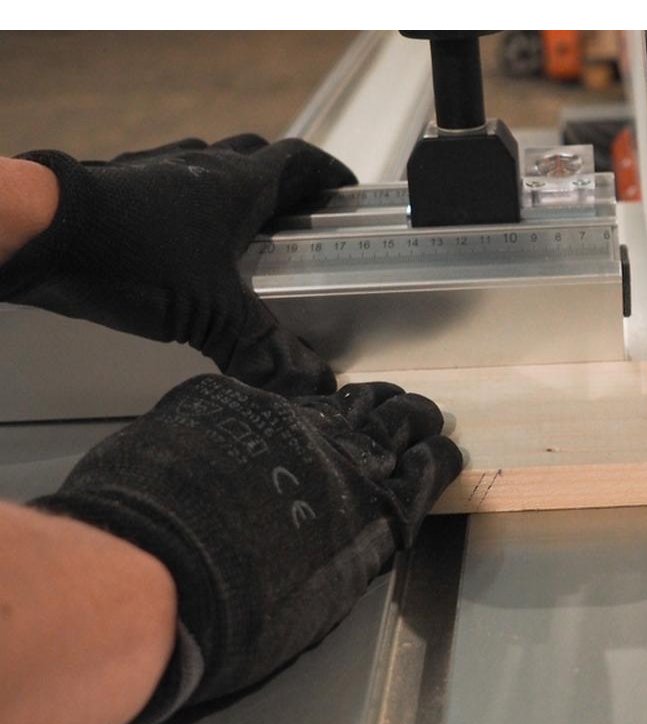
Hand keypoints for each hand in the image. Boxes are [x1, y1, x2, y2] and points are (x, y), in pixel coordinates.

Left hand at [0, 136, 355, 395]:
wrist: (42, 234)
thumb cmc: (132, 259)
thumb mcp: (212, 314)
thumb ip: (263, 348)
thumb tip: (312, 383)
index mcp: (237, 187)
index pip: (298, 163)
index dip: (326, 175)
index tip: (343, 191)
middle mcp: (200, 167)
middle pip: (255, 157)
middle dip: (282, 181)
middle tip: (295, 213)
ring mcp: (155, 168)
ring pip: (206, 163)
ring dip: (230, 185)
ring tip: (238, 224)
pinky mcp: (116, 182)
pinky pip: (162, 177)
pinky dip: (181, 197)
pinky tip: (175, 234)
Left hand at [31, 374, 461, 723]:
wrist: (162, 566)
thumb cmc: (245, 612)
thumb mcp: (324, 596)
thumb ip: (349, 554)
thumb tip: (350, 540)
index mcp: (376, 507)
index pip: (427, 469)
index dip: (436, 458)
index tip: (441, 451)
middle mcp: (345, 453)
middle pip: (396, 419)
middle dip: (413, 415)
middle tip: (419, 413)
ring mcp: (291, 420)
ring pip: (344, 399)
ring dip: (364, 399)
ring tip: (374, 396)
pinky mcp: (236, 402)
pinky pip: (272, 398)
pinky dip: (289, 406)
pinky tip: (285, 411)